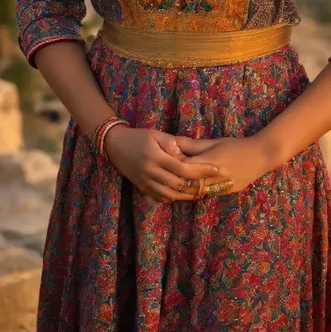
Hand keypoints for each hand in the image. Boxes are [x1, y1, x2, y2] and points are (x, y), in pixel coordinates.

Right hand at [103, 125, 219, 203]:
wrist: (114, 145)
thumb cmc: (138, 136)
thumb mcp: (154, 134)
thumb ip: (170, 142)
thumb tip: (183, 151)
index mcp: (156, 157)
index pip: (183, 168)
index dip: (200, 171)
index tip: (216, 169)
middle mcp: (151, 172)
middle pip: (178, 185)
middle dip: (197, 186)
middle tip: (213, 184)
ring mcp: (145, 182)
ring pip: (170, 195)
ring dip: (187, 196)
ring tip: (201, 192)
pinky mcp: (142, 188)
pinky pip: (160, 197)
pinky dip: (173, 198)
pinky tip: (183, 194)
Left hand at [173, 135, 270, 196]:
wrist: (260, 156)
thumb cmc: (236, 146)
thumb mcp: (214, 142)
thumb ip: (193, 145)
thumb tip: (173, 143)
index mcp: (209, 162)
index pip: (184, 167)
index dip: (172, 164)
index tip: (164, 161)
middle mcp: (213, 177)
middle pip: (187, 184)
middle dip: (174, 181)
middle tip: (162, 177)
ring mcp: (220, 188)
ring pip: (195, 194)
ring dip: (182, 191)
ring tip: (170, 186)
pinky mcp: (225, 193)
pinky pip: (205, 196)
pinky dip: (194, 194)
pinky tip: (187, 190)